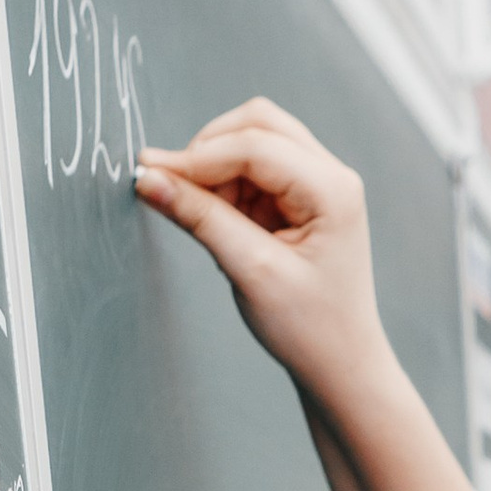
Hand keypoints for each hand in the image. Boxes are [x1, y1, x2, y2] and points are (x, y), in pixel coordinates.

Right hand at [135, 100, 481, 490]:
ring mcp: (318, 184)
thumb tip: (151, 179)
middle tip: (167, 184)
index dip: (197, 156)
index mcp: (332, 190)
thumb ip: (201, 219)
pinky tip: (216, 220)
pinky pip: (254, 172)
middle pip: (257, 125)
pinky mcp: (301, 200)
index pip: (254, 146)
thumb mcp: (251, 273)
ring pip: (253, 143)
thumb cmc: (310, 330)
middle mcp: (331, 176)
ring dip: (214, 170)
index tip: (150, 173)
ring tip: (197, 215)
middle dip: (208, 149)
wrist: (341, 366)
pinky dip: (225, 186)